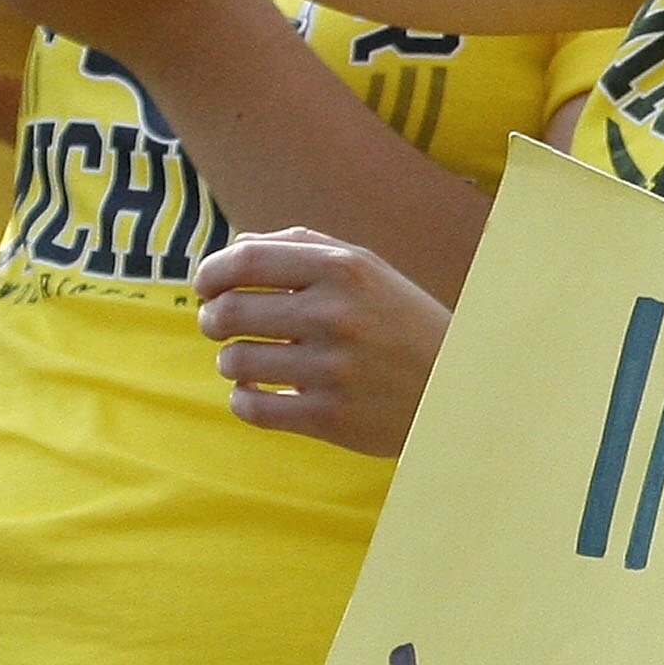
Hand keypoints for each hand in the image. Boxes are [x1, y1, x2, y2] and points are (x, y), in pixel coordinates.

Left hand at [194, 226, 450, 455]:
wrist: (457, 386)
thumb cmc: (398, 320)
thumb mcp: (366, 269)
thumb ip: (301, 248)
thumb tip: (235, 247)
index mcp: (342, 268)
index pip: (244, 261)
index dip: (210, 273)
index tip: (206, 287)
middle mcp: (336, 315)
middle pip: (228, 313)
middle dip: (212, 320)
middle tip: (220, 326)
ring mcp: (333, 369)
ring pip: (235, 362)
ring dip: (231, 362)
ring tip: (248, 362)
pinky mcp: (329, 416)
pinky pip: (251, 407)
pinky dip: (243, 399)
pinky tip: (258, 393)